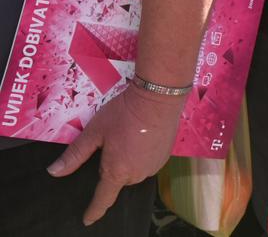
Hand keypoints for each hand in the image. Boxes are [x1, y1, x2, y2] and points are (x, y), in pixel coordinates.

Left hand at [47, 82, 187, 224]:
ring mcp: (154, 166)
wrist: (158, 97)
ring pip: (134, 171)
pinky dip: (141, 156)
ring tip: (127, 139)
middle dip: (112, 169)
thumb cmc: (124, 113)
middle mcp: (137, 174)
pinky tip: (141, 138)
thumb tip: (54, 172)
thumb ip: (75, 155)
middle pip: (119, 180)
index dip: (94, 211)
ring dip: (128, 162)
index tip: (88, 219)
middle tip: (110, 147)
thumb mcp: (94, 132)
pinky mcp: (166, 156)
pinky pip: (147, 163)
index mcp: (117, 171)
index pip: (103, 199)